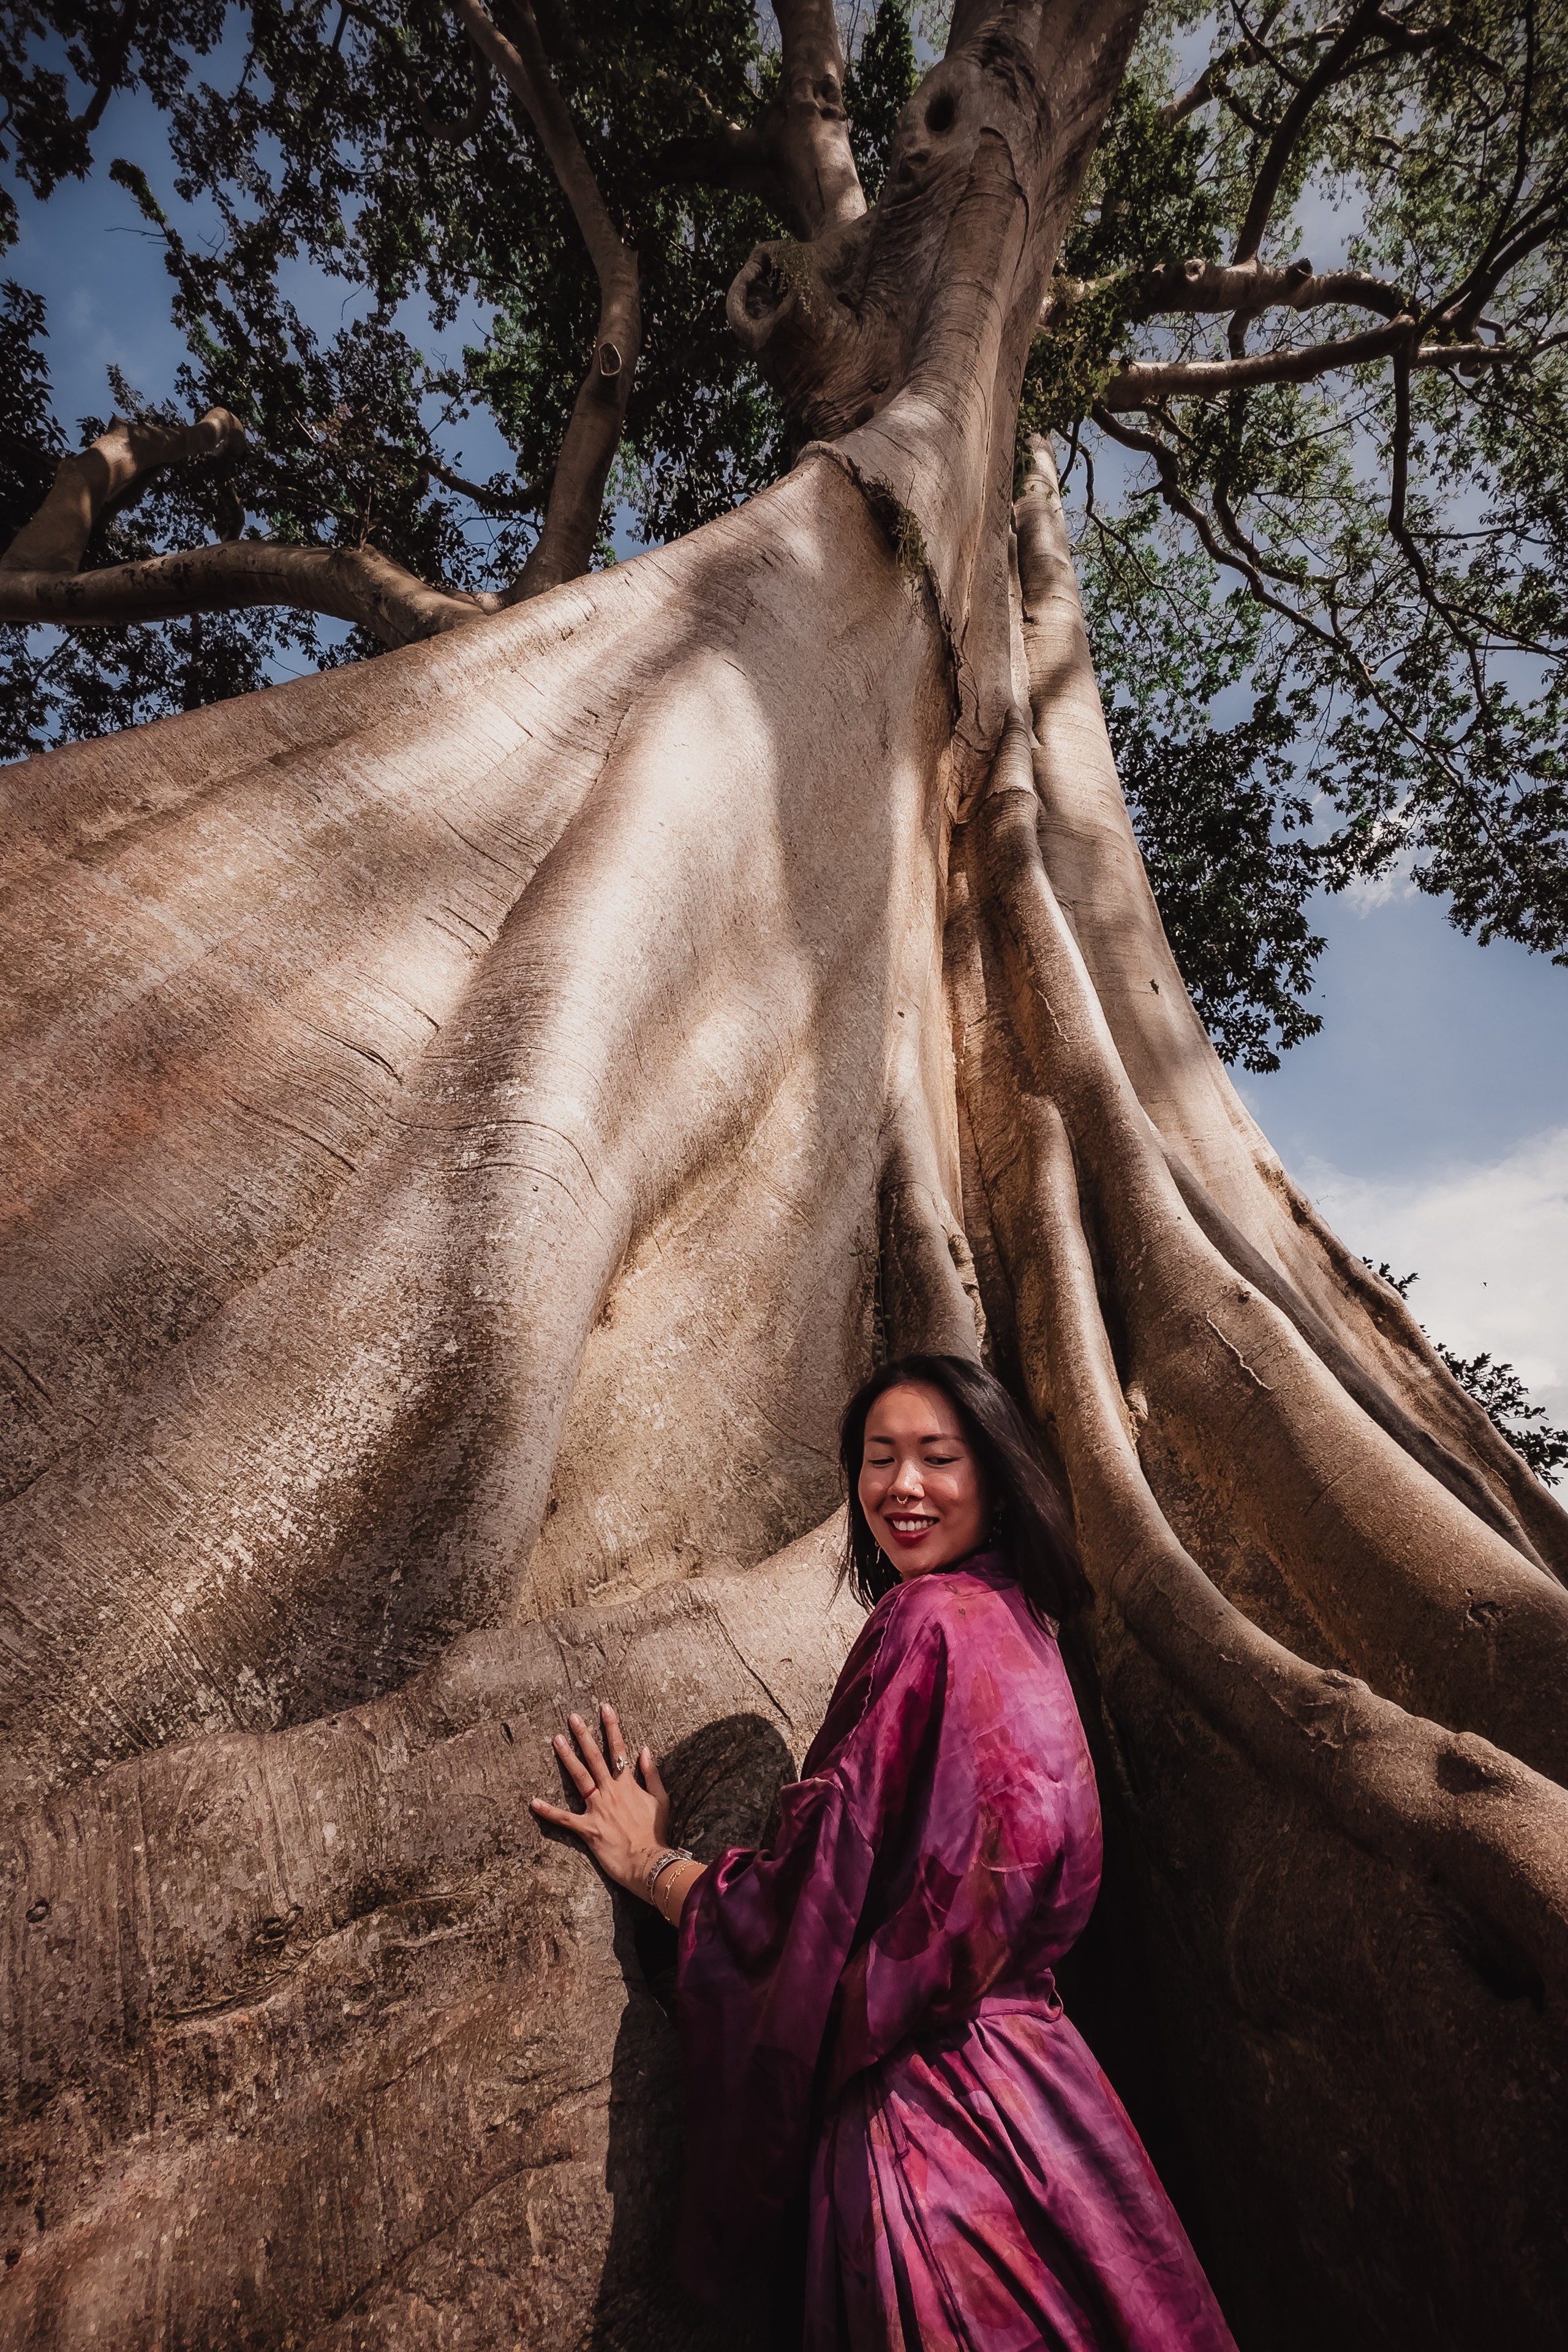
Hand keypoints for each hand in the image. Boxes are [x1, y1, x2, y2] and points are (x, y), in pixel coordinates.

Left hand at [530, 1702, 672, 1898]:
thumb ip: (652, 1774)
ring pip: (580, 1778)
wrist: (649, 1862)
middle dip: (584, 1736)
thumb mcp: (661, 1800)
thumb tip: (644, 1750)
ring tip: (556, 1739)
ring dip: (567, 1758)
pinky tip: (533, 1801)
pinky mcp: (588, 1829)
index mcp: (628, 1785)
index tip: (604, 1708)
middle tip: (572, 1717)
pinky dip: (549, 1811)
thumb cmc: (656, 1833)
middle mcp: (611, 1792)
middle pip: (595, 1758)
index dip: (612, 1727)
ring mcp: (597, 1809)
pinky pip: (565, 1818)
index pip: (618, 1749)